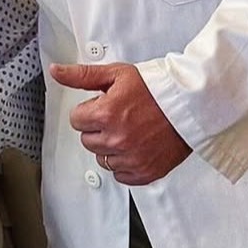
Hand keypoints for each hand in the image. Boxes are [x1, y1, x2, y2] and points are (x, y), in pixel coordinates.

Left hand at [48, 62, 189, 184]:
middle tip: (119, 117)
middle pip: (87, 140)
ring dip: (111, 147)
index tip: (104, 106)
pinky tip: (136, 147)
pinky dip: (125, 164)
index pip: (76, 120)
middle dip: (98, 128)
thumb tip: (57, 71)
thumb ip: (82, 75)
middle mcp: (117, 139)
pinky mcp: (145, 171)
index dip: (89, 110)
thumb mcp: (116, 74)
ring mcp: (131, 158)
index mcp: (106, 114)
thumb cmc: (156, 88)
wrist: (191, 104)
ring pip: (102, 159)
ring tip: (130, 130)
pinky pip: (120, 175)